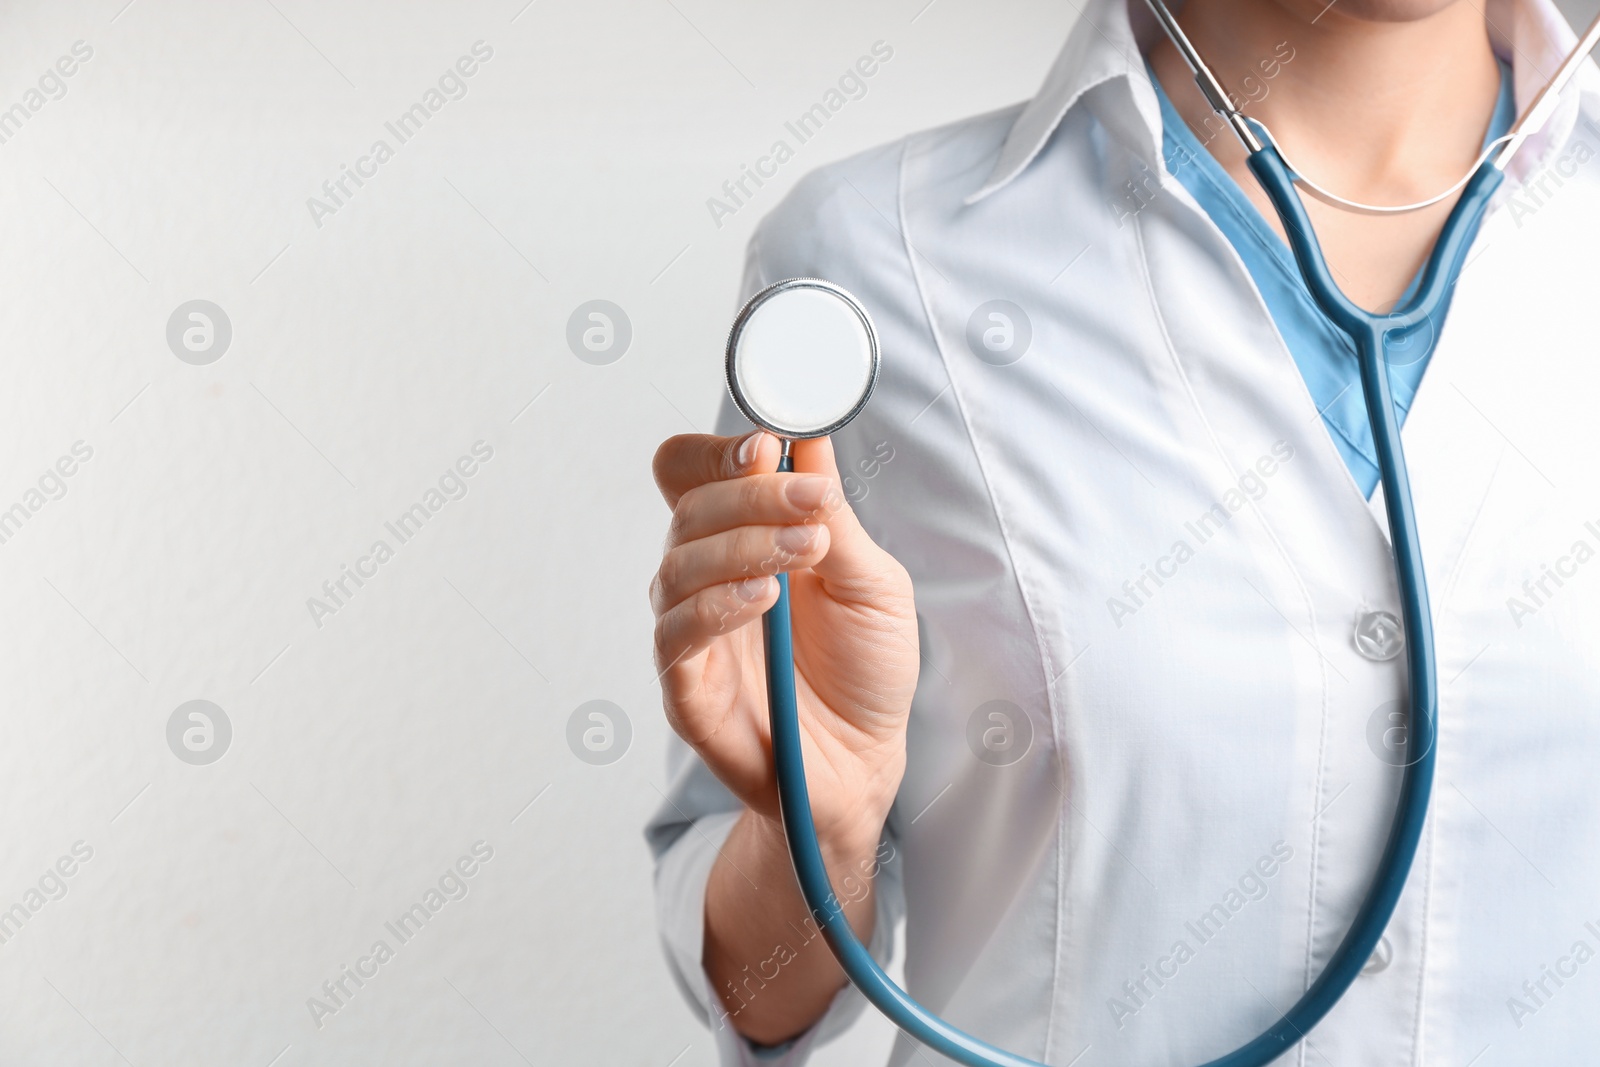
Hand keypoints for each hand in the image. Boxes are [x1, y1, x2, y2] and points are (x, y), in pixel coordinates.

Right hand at [650, 430, 916, 852]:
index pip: (693, 473)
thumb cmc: (865, 667)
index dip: (717, 452)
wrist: (868, 760)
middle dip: (752, 495)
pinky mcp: (687, 688)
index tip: (767, 444)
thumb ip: (833, 514)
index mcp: (741, 538)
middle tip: (811, 504)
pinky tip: (762, 598)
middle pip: (689, 508)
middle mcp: (705, 576)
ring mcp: (692, 631)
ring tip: (803, 552)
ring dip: (741, 544)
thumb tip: (808, 435)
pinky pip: (675, 635)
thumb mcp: (871, 580)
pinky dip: (715, 606)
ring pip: (678, 565)